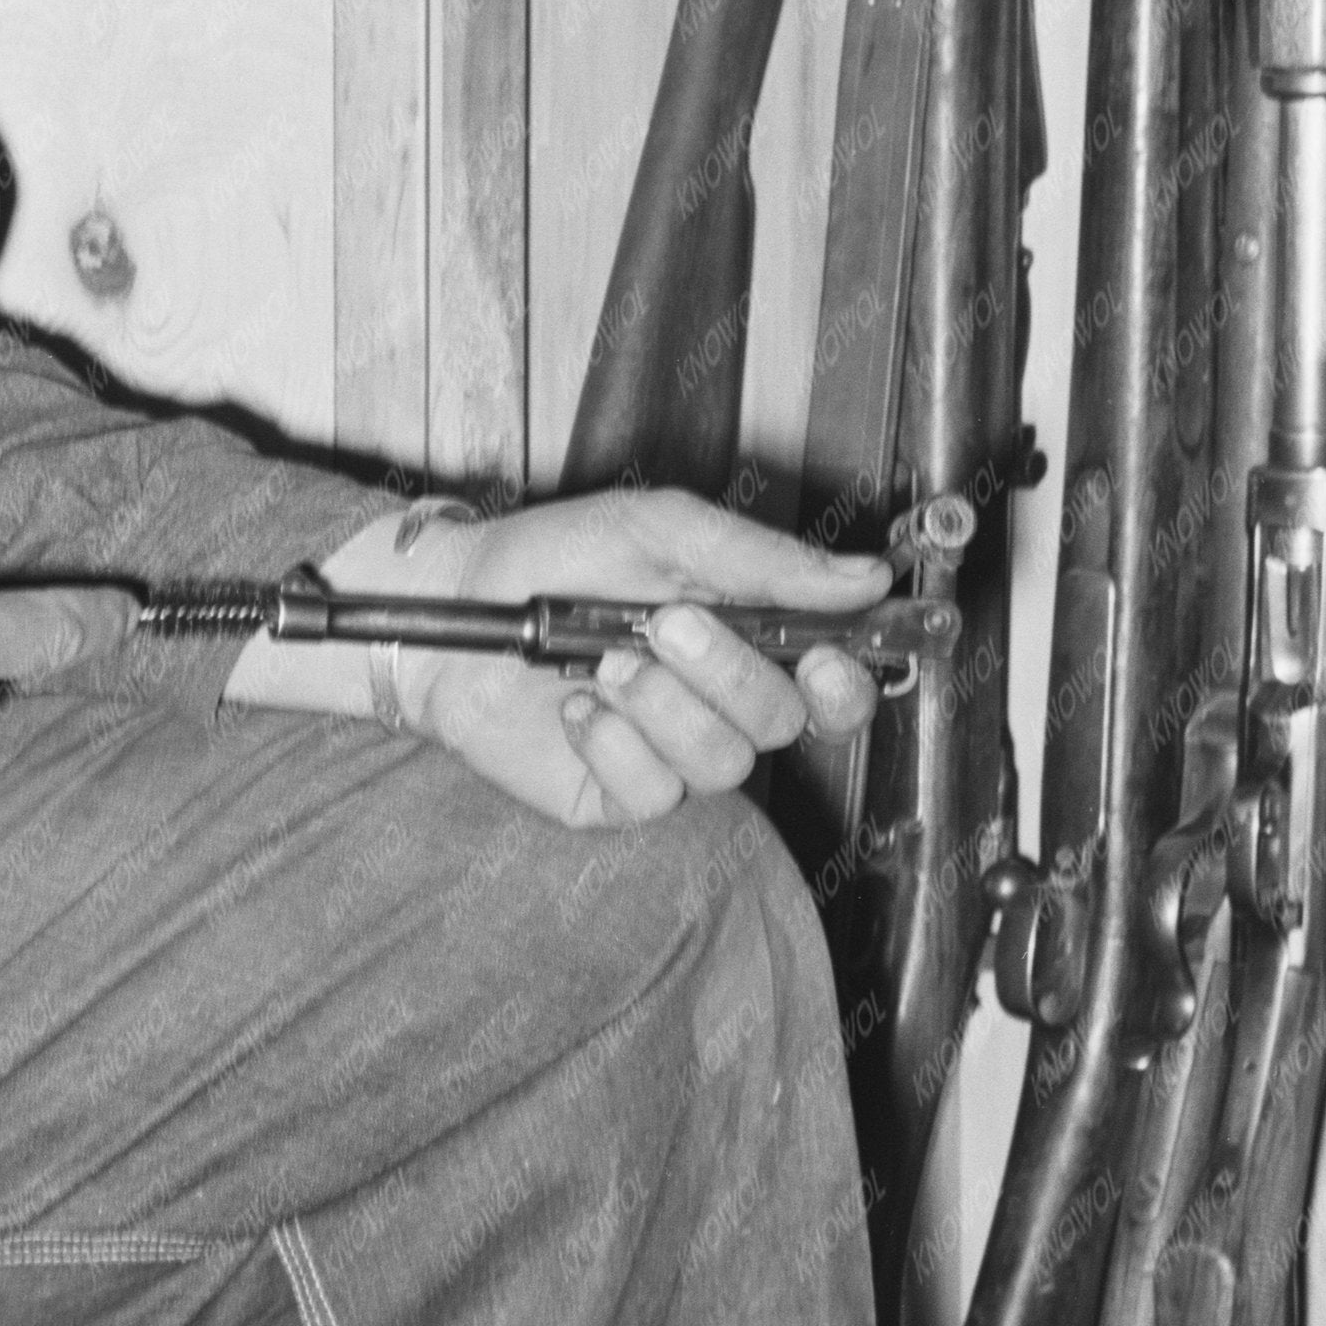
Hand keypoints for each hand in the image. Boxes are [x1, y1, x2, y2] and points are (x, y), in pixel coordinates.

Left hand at [392, 486, 890, 833]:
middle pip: (784, 721)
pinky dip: (611, 742)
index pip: (837, 685)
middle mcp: (720, 703)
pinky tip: (574, 708)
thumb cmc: (558, 557)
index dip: (847, 683)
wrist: (459, 604)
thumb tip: (866, 576)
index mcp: (748, 637)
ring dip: (661, 705)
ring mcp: (672, 755)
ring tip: (602, 660)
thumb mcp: (662, 530)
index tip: (826, 658)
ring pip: (723, 762)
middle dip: (727, 671)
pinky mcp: (619, 794)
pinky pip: (653, 793)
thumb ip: (762, 559)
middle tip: (664, 623)